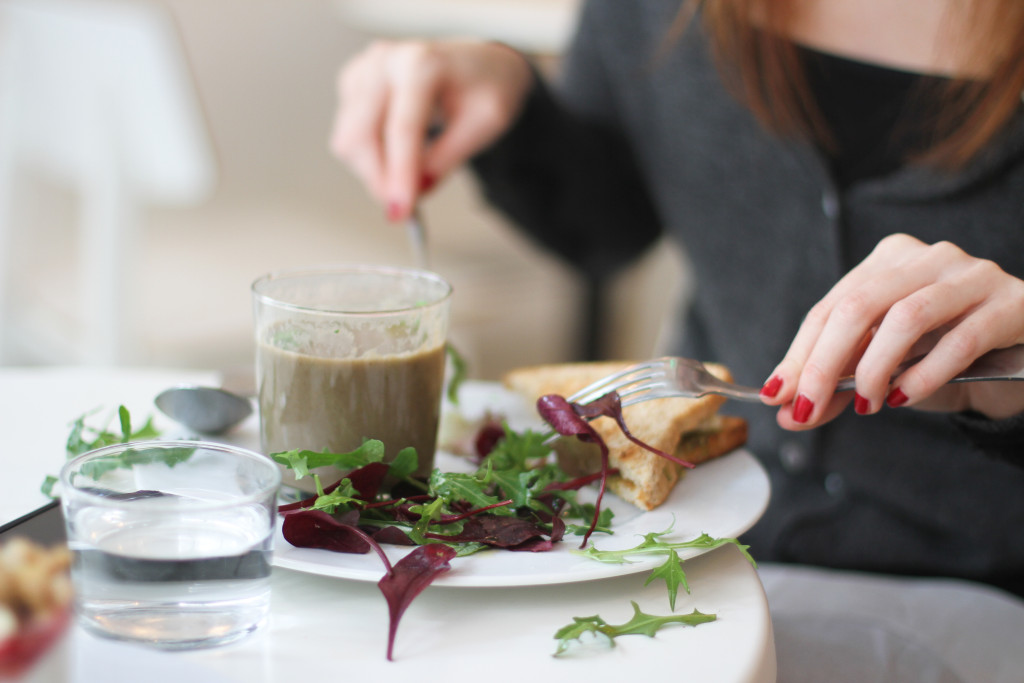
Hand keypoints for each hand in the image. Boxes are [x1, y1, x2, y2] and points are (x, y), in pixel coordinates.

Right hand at [329, 40, 533, 221]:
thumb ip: (448, 157)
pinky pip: (348, 134)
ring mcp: (365, 69)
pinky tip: (397, 154)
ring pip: (348, 139)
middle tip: (403, 208)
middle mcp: (386, 60)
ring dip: (374, 171)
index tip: (401, 212)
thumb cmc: (486, 87)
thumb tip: (416, 190)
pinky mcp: (354, 83)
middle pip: (361, 135)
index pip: (402, 128)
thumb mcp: (485, 125)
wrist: (480, 64)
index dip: (399, 175)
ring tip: (410, 175)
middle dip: (379, 179)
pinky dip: (369, 156)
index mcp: (422, 63)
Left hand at [760, 233, 1023, 428]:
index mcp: (887, 261)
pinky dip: (925, 373)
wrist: (1019, 361)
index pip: (829, 308)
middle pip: (857, 307)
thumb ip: (836, 386)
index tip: (776, 397)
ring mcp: (971, 275)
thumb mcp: (882, 368)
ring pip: (906, 316)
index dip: (799, 355)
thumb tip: (785, 410)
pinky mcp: (1012, 303)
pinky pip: (961, 339)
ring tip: (865, 404)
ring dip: (874, 367)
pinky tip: (905, 397)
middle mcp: (928, 257)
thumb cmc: (941, 358)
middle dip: (823, 364)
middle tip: (807, 408)